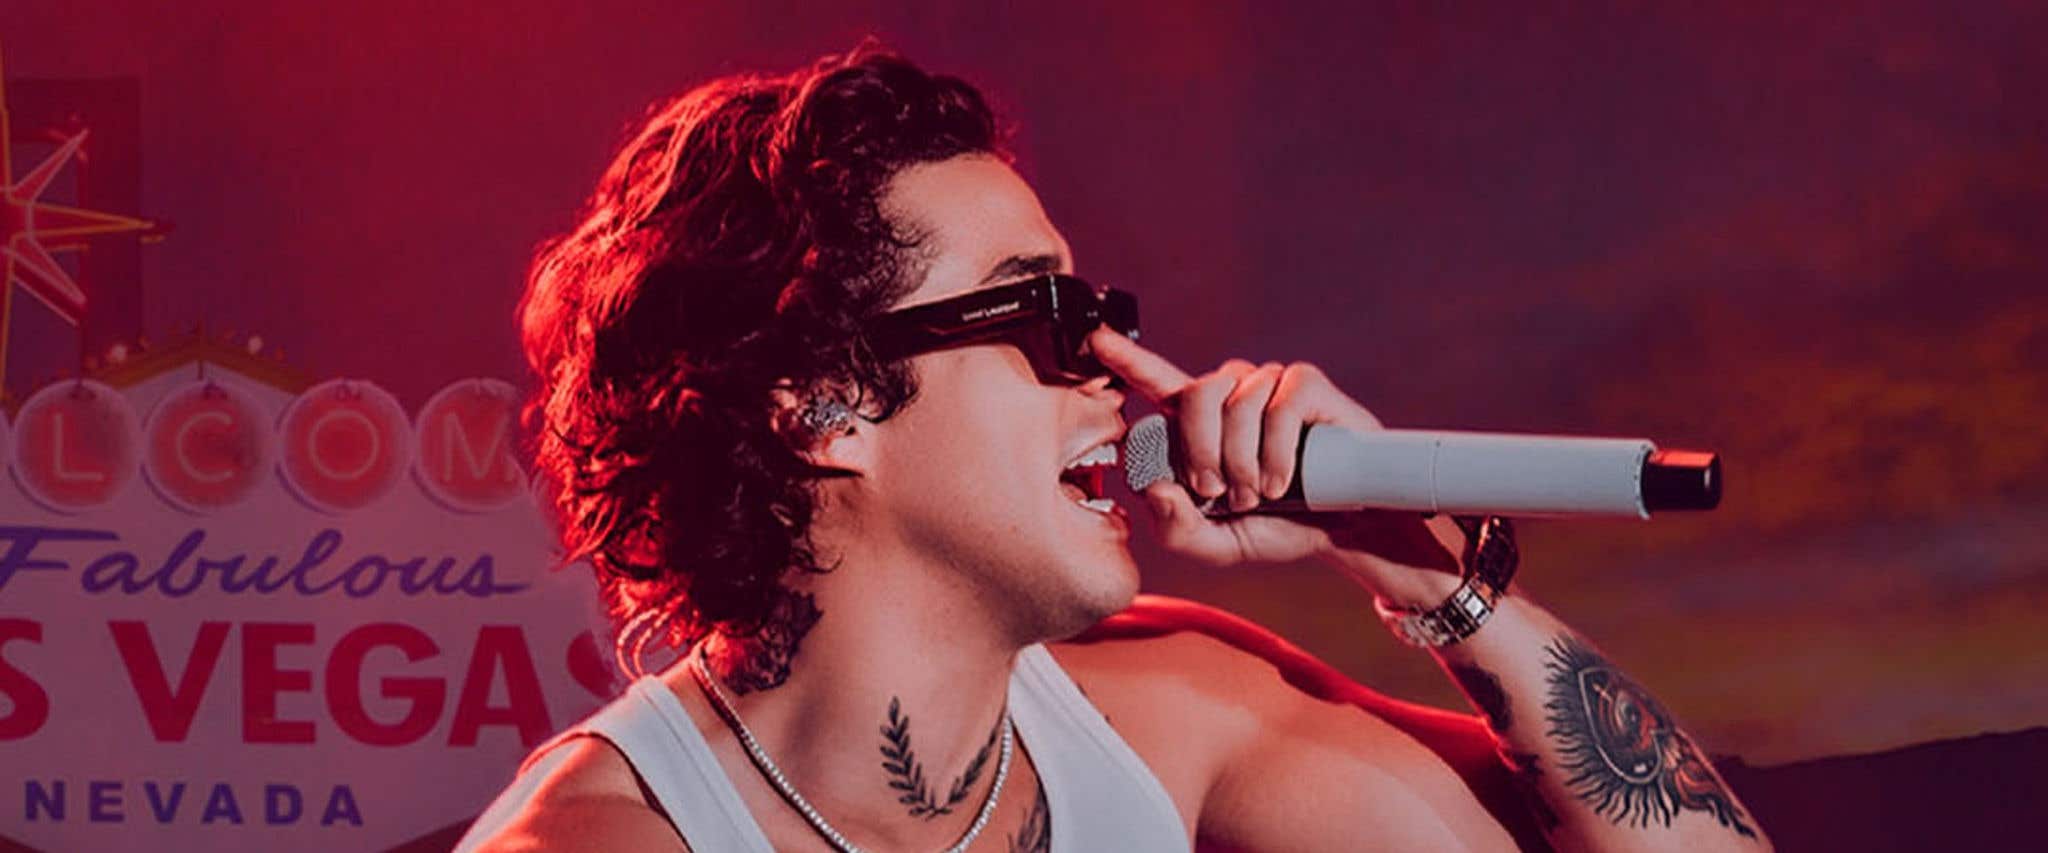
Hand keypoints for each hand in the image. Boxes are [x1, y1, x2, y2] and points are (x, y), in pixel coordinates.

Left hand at [1089, 328, 1467, 605]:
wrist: (1342, 529)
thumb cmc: (1275, 526)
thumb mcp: (1215, 543)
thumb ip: (1175, 528)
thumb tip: (1156, 488)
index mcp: (1198, 422)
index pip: (1156, 381)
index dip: (1126, 358)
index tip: (1096, 339)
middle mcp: (1229, 392)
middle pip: (1194, 395)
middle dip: (1202, 452)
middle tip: (1222, 493)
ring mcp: (1267, 382)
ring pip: (1235, 405)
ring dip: (1244, 461)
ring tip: (1261, 494)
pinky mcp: (1305, 383)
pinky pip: (1277, 406)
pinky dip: (1276, 452)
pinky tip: (1285, 480)